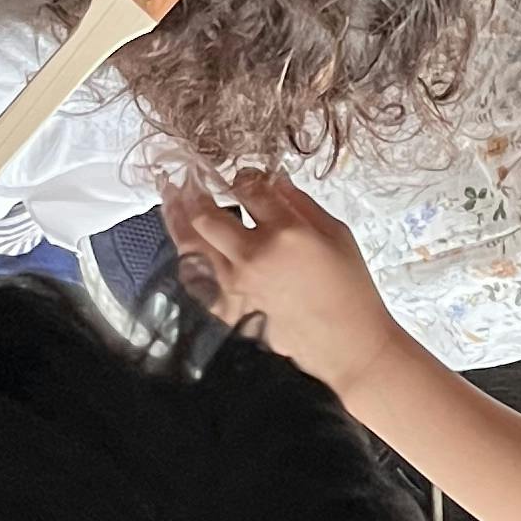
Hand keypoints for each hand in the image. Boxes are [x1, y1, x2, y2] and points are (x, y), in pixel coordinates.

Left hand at [159, 171, 398, 403]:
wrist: (346, 344)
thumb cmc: (351, 289)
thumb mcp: (337, 234)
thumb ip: (301, 204)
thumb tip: (274, 182)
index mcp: (286, 232)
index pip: (250, 190)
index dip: (244, 176)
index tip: (244, 177)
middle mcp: (253, 256)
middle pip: (206, 215)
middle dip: (195, 192)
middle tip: (191, 179)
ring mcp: (235, 285)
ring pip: (190, 245)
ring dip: (178, 217)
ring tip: (170, 197)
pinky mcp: (227, 309)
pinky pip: (195, 277)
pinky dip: (187, 255)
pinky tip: (183, 241)